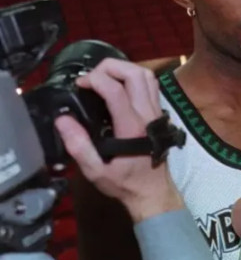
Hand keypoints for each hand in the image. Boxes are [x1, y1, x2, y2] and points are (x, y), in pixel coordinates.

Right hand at [54, 59, 183, 222]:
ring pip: (147, 76)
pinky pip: (151, 86)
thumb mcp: (95, 171)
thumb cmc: (125, 183)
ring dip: (125, 69)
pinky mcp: (159, 113)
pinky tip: (119, 85)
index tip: (79, 84)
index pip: (116, 90)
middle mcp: (148, 115)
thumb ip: (78, 146)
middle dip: (111, 67)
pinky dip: (135, 77)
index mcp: (132, 127)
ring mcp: (156, 112)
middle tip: (91, 76)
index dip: (95, 79)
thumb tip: (62, 119)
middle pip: (136, 74)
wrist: (154, 192)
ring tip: (103, 77)